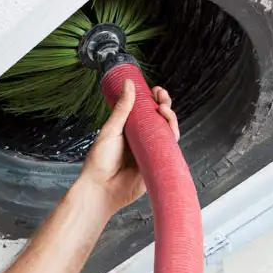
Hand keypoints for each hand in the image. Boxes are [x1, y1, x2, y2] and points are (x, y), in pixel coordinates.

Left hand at [79, 80, 179, 213]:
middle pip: (160, 120)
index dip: (154, 100)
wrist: (101, 189)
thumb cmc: (99, 162)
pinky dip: (172, 138)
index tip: (156, 90)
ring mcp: (150, 152)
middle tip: (162, 97)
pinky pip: (169, 150)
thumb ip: (122, 108)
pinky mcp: (157, 164)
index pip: (146, 112)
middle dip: (165, 106)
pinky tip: (171, 128)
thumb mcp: (110, 130)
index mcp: (129, 131)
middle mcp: (141, 140)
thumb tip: (128, 83)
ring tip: (164, 110)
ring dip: (170, 119)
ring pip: (167, 133)